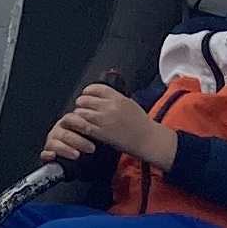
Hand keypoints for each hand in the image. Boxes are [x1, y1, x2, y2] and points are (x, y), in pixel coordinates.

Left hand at [48, 84, 176, 171]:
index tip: (86, 94)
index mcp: (117, 98)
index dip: (87, 91)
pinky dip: (79, 125)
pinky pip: (83, 126)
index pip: (95, 88)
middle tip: (83, 108)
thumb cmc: (141, 123)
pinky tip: (82, 126)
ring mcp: (104, 120)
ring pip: (81, 112)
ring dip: (79, 114)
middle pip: (85, 99)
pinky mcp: (101, 133)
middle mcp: (110, 107)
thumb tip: (101, 95)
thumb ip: (115, 97)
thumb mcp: (129, 103)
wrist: (147, 139)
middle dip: (81, 103)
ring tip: (82, 118)